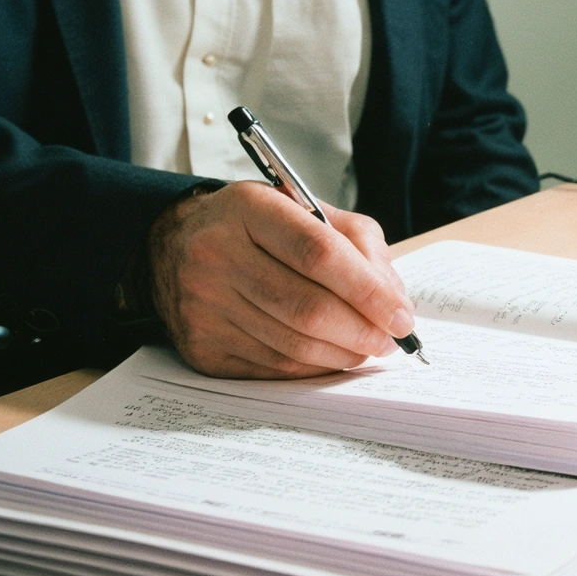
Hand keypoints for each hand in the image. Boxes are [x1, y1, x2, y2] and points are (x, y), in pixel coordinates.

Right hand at [148, 181, 413, 377]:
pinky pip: (273, 367)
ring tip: (365, 347)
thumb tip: (394, 301)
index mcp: (249, 208)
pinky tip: (328, 355)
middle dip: (363, 331)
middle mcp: (217, 254)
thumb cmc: (256, 227)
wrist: (174, 245)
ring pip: (294, 345)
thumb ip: (358, 244)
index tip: (402, 316)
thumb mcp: (306, 210)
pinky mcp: (201, 344)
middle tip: (390, 340)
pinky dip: (312, 367)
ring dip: (343, 354)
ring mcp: (203, 303)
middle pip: (308, 308)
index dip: (368, 291)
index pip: (320, 254)